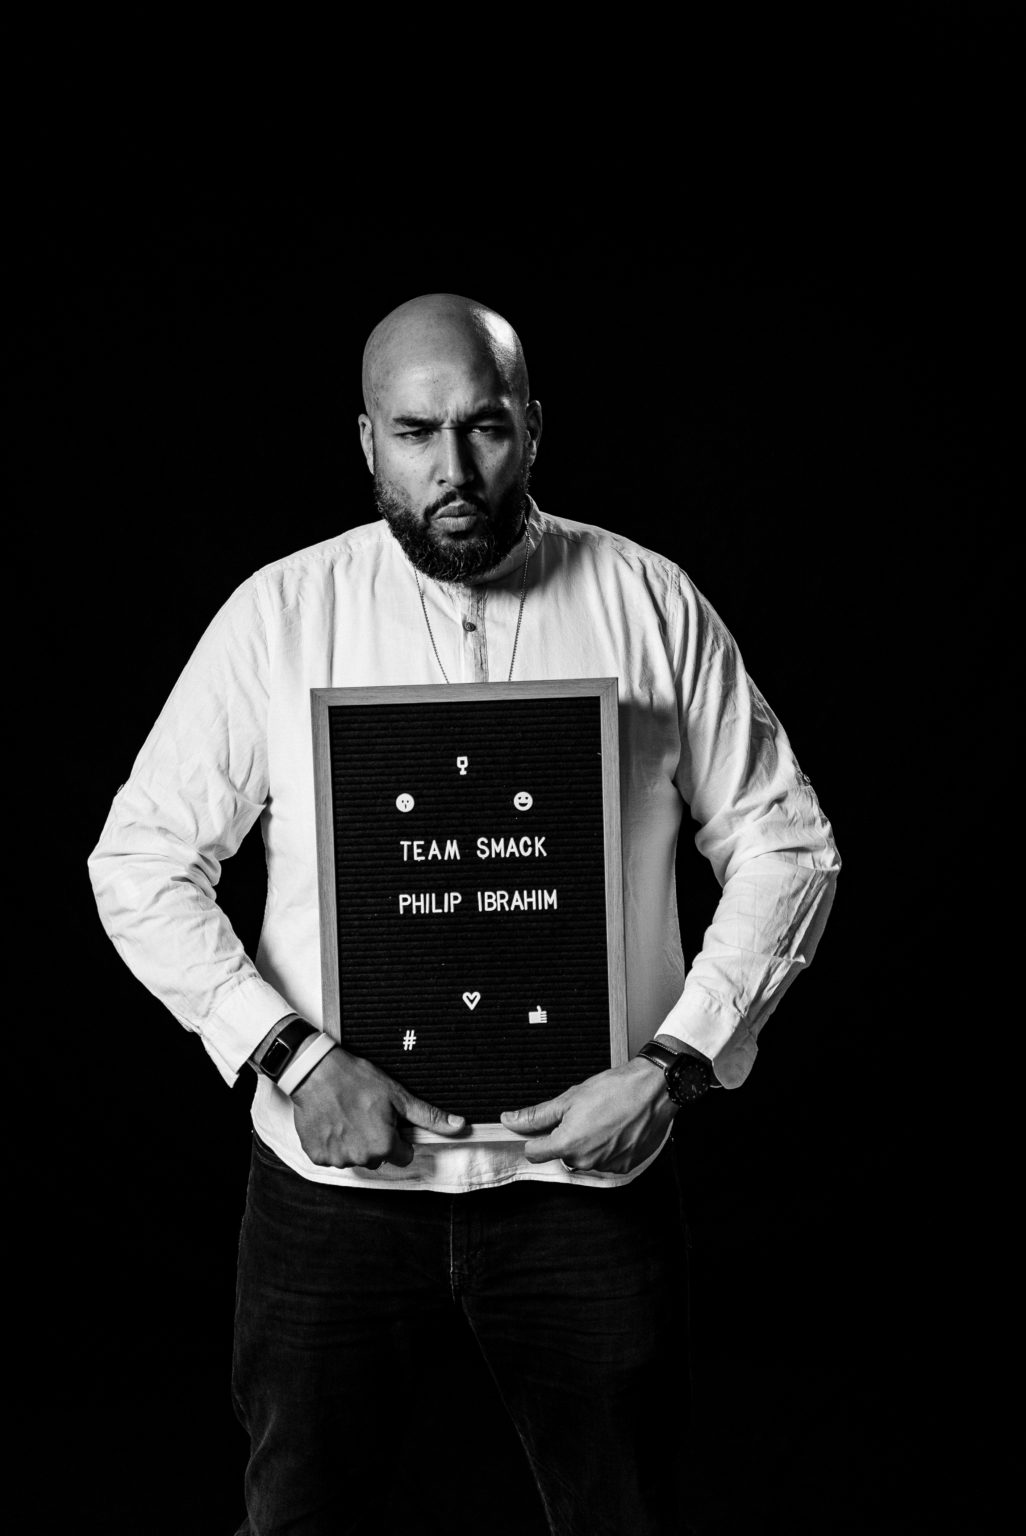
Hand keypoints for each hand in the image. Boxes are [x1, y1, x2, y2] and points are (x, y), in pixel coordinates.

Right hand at [291, 1048, 464, 1169]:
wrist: (314, 1071)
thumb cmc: (356, 1079)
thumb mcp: (397, 1095)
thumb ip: (428, 1116)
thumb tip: (460, 1126)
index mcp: (383, 1146)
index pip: (403, 1155)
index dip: (398, 1137)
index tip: (386, 1120)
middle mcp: (360, 1158)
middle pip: (378, 1158)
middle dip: (375, 1140)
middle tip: (365, 1113)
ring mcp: (336, 1159)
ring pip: (355, 1157)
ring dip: (353, 1142)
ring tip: (346, 1115)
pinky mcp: (316, 1156)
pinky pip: (331, 1156)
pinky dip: (332, 1143)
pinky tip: (331, 1122)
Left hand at [500, 1059, 675, 1175]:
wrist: (653, 1090)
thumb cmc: (614, 1090)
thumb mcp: (569, 1097)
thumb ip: (536, 1115)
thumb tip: (509, 1120)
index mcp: (567, 1144)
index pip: (534, 1153)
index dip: (534, 1138)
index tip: (541, 1129)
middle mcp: (585, 1161)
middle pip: (561, 1155)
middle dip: (565, 1138)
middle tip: (580, 1115)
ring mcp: (606, 1166)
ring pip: (584, 1158)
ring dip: (587, 1143)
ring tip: (602, 1119)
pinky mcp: (624, 1166)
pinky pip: (605, 1161)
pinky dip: (607, 1148)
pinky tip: (615, 1129)